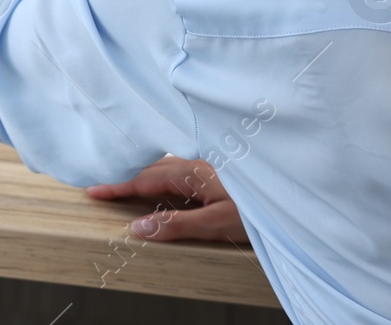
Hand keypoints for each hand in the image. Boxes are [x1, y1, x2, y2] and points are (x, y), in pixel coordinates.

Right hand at [85, 157, 247, 242]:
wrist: (298, 196)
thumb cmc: (262, 209)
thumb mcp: (218, 223)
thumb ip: (177, 225)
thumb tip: (138, 228)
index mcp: (192, 172)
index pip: (145, 180)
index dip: (118, 187)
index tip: (92, 192)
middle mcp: (198, 162)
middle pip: (153, 170)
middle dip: (127, 179)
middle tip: (102, 190)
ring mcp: (210, 163)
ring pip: (168, 167)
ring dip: (146, 176)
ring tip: (128, 186)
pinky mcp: (220, 169)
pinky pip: (182, 169)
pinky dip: (164, 176)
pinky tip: (168, 184)